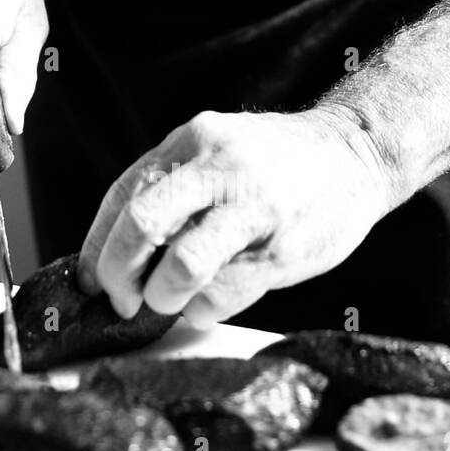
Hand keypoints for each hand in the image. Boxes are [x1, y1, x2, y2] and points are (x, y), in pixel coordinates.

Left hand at [78, 108, 390, 327]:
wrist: (357, 154)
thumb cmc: (276, 165)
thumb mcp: (217, 151)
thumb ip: (172, 189)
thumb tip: (114, 252)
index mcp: (191, 141)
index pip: (123, 196)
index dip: (96, 248)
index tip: (92, 282)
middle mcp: (219, 168)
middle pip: (143, 225)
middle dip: (120, 275)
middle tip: (124, 300)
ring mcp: (253, 209)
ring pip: (182, 267)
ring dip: (165, 297)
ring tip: (172, 300)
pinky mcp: (282, 249)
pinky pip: (224, 294)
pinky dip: (205, 309)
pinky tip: (212, 300)